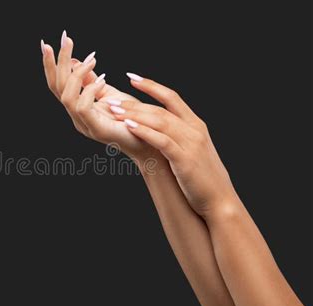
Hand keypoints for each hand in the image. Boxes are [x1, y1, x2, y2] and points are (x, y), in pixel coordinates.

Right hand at [41, 32, 162, 163]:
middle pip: (58, 88)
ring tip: (93, 60)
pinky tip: (103, 78)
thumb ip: (91, 81)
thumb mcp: (109, 93)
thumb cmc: (131, 118)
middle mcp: (76, 117)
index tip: (47, 43)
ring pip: (67, 96)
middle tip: (66, 39)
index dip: (50, 65)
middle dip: (58, 61)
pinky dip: (90, 89)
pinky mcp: (96, 129)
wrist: (149, 139)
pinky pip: (83, 107)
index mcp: (77, 108)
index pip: (57, 85)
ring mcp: (84, 124)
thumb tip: (76, 61)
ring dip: (77, 74)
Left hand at [108, 73, 237, 214]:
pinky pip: (162, 140)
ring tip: (114, 110)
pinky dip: (144, 131)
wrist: (220, 201)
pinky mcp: (185, 159)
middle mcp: (194, 129)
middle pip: (161, 108)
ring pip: (160, 121)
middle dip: (134, 102)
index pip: (171, 97)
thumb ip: (178, 136)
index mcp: (196, 125)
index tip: (132, 77)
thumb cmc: (202, 178)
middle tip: (112, 99)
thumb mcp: (192, 150)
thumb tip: (158, 129)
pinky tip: (128, 126)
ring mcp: (191, 143)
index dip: (151, 86)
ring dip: (135, 114)